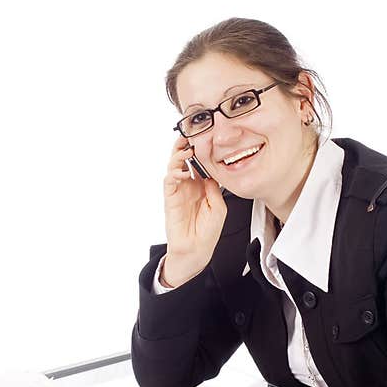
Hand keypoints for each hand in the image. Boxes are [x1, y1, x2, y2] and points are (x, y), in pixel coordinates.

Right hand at [161, 136, 226, 286]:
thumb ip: (214, 188)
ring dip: (178, 157)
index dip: (199, 150)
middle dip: (184, 146)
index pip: (198, 162)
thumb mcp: (219, 207)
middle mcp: (188, 185)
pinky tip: (181, 173)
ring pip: (173, 166)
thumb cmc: (208, 230)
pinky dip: (173, 174)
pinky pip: (168, 182)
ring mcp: (178, 191)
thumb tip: (209, 173)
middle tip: (189, 136)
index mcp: (201, 185)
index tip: (205, 138)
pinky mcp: (170, 199)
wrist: (197, 249)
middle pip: (183, 160)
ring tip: (186, 152)